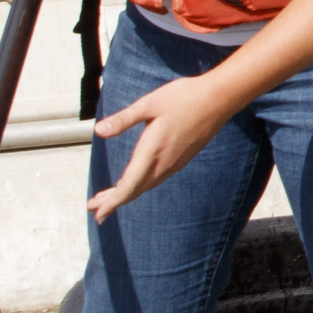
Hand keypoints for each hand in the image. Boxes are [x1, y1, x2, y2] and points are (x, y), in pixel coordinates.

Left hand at [86, 63, 231, 220]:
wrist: (218, 99)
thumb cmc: (183, 98)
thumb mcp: (149, 104)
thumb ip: (124, 119)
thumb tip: (98, 130)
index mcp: (152, 151)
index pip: (129, 186)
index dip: (112, 202)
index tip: (98, 214)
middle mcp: (164, 163)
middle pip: (135, 190)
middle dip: (113, 201)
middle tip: (94, 208)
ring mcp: (174, 163)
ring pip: (145, 186)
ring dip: (126, 194)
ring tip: (108, 198)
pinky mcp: (180, 158)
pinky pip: (156, 179)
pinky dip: (140, 185)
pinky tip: (134, 181)